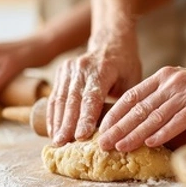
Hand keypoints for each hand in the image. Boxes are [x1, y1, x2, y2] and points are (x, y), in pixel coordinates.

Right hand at [47, 31, 141, 145]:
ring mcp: (69, 68)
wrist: (110, 42)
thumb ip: (123, 103)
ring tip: (57, 141)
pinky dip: (53, 114)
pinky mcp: (62, 71)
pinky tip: (53, 130)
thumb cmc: (125, 66)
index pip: (92, 97)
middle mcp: (83, 67)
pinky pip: (55, 96)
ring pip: (60, 98)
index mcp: (103, 68)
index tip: (81, 136)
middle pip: (73, 99)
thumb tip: (119, 133)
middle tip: (63, 144)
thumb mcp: (132, 82)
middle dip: (67, 124)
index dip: (86, 117)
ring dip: (57, 122)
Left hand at [98, 63, 185, 151]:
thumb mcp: (179, 87)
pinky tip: (151, 142)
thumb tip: (132, 122)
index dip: (115, 114)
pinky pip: (181, 119)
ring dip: (136, 133)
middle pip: (139, 108)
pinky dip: (165, 131)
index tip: (100, 130)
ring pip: (156, 115)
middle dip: (119, 128)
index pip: (131, 96)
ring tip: (120, 147)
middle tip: (102, 144)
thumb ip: (160, 98)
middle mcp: (172, 82)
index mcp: (162, 77)